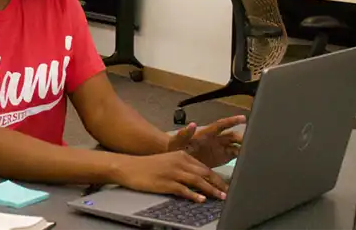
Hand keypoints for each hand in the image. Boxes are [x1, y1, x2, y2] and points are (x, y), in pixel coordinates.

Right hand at [112, 151, 228, 202]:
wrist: (128, 167)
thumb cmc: (146, 165)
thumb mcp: (167, 161)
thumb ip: (182, 166)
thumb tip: (197, 178)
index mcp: (180, 155)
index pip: (203, 167)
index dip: (216, 177)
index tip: (224, 185)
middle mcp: (179, 162)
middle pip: (204, 173)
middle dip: (218, 184)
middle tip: (227, 192)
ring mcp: (173, 172)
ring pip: (197, 181)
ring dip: (211, 190)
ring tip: (220, 197)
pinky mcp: (166, 182)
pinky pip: (183, 189)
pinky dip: (194, 195)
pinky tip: (201, 199)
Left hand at [169, 116, 244, 168]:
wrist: (176, 160)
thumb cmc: (176, 147)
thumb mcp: (178, 141)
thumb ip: (184, 133)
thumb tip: (192, 124)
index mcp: (207, 133)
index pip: (221, 125)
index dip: (232, 121)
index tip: (243, 118)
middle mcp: (216, 139)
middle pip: (232, 136)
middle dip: (242, 137)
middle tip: (251, 141)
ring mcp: (221, 148)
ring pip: (236, 145)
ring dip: (244, 147)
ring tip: (252, 151)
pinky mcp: (223, 157)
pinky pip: (235, 155)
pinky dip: (242, 157)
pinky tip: (247, 160)